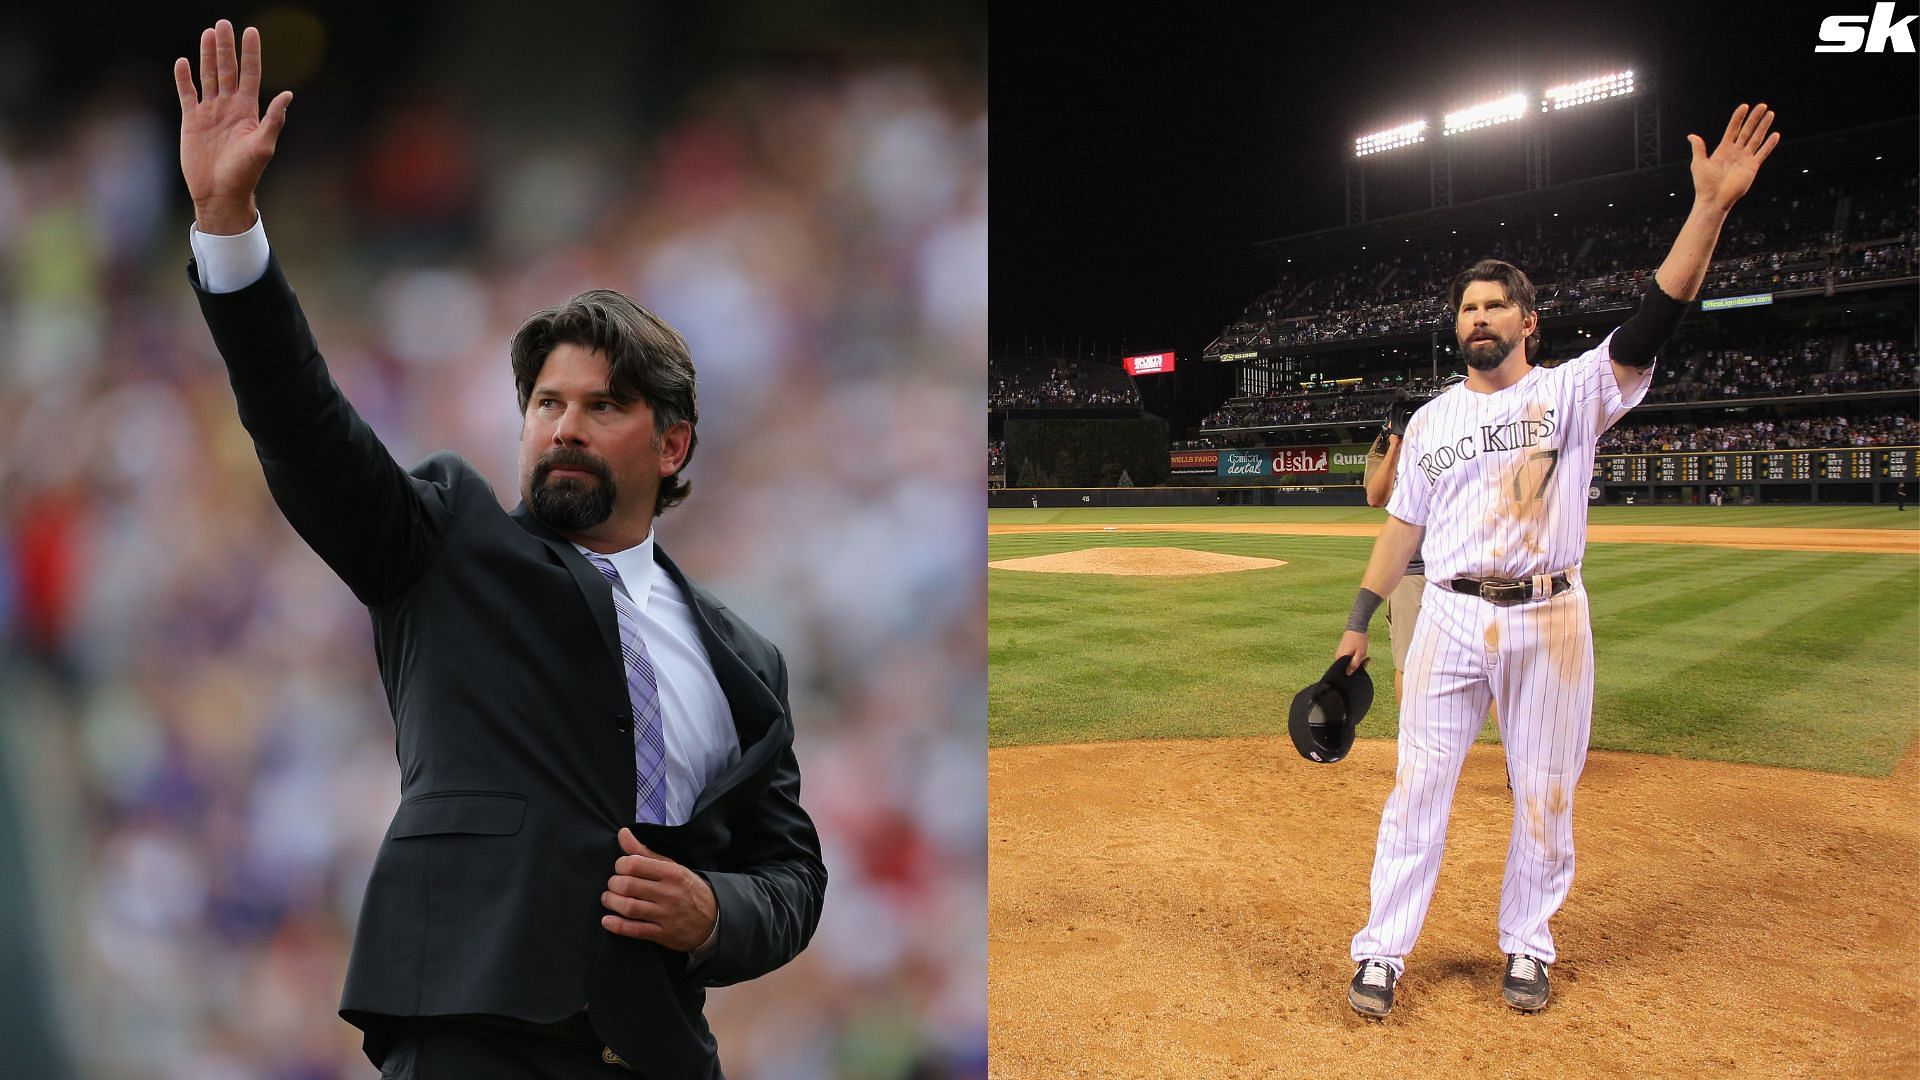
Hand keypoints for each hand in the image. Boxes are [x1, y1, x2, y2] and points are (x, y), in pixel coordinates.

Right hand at [175, 19, 292, 233]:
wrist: (220, 194)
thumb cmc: (245, 174)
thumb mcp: (263, 147)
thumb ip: (274, 120)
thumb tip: (287, 94)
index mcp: (248, 111)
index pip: (250, 74)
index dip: (251, 53)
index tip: (252, 31)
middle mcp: (229, 107)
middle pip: (227, 70)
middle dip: (226, 47)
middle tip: (223, 23)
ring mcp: (210, 112)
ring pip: (208, 77)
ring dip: (208, 56)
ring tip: (208, 34)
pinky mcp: (191, 121)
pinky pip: (187, 94)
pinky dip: (184, 79)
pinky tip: (183, 62)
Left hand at [601, 827, 717, 951]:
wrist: (714, 919)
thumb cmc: (687, 888)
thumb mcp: (671, 866)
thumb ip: (644, 852)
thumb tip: (622, 833)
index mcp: (671, 872)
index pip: (634, 864)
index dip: (620, 865)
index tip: (620, 869)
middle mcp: (669, 893)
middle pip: (627, 886)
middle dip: (613, 884)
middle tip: (613, 885)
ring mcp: (666, 915)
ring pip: (629, 907)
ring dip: (612, 902)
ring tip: (609, 899)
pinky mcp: (663, 934)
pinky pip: (635, 930)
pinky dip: (617, 925)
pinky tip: (607, 920)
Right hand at [1337, 631, 1368, 674]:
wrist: (1356, 627)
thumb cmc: (1359, 640)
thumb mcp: (1360, 654)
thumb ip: (1354, 665)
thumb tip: (1348, 674)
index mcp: (1341, 658)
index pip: (1346, 671)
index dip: (1356, 670)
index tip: (1364, 665)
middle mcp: (1338, 657)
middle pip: (1348, 667)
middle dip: (1358, 665)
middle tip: (1366, 659)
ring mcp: (1340, 653)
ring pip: (1349, 662)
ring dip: (1358, 660)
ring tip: (1364, 654)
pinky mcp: (1342, 651)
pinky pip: (1349, 658)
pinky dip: (1355, 657)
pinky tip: (1361, 652)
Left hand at [1687, 104, 1778, 212]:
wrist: (1713, 199)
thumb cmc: (1704, 184)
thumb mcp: (1699, 163)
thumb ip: (1699, 148)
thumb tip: (1691, 136)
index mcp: (1723, 149)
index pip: (1733, 129)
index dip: (1738, 118)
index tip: (1744, 106)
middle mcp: (1736, 152)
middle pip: (1747, 131)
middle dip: (1754, 118)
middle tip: (1762, 105)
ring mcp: (1745, 158)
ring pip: (1756, 139)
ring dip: (1764, 127)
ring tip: (1770, 114)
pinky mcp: (1752, 167)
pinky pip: (1762, 153)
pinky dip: (1769, 144)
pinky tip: (1775, 134)